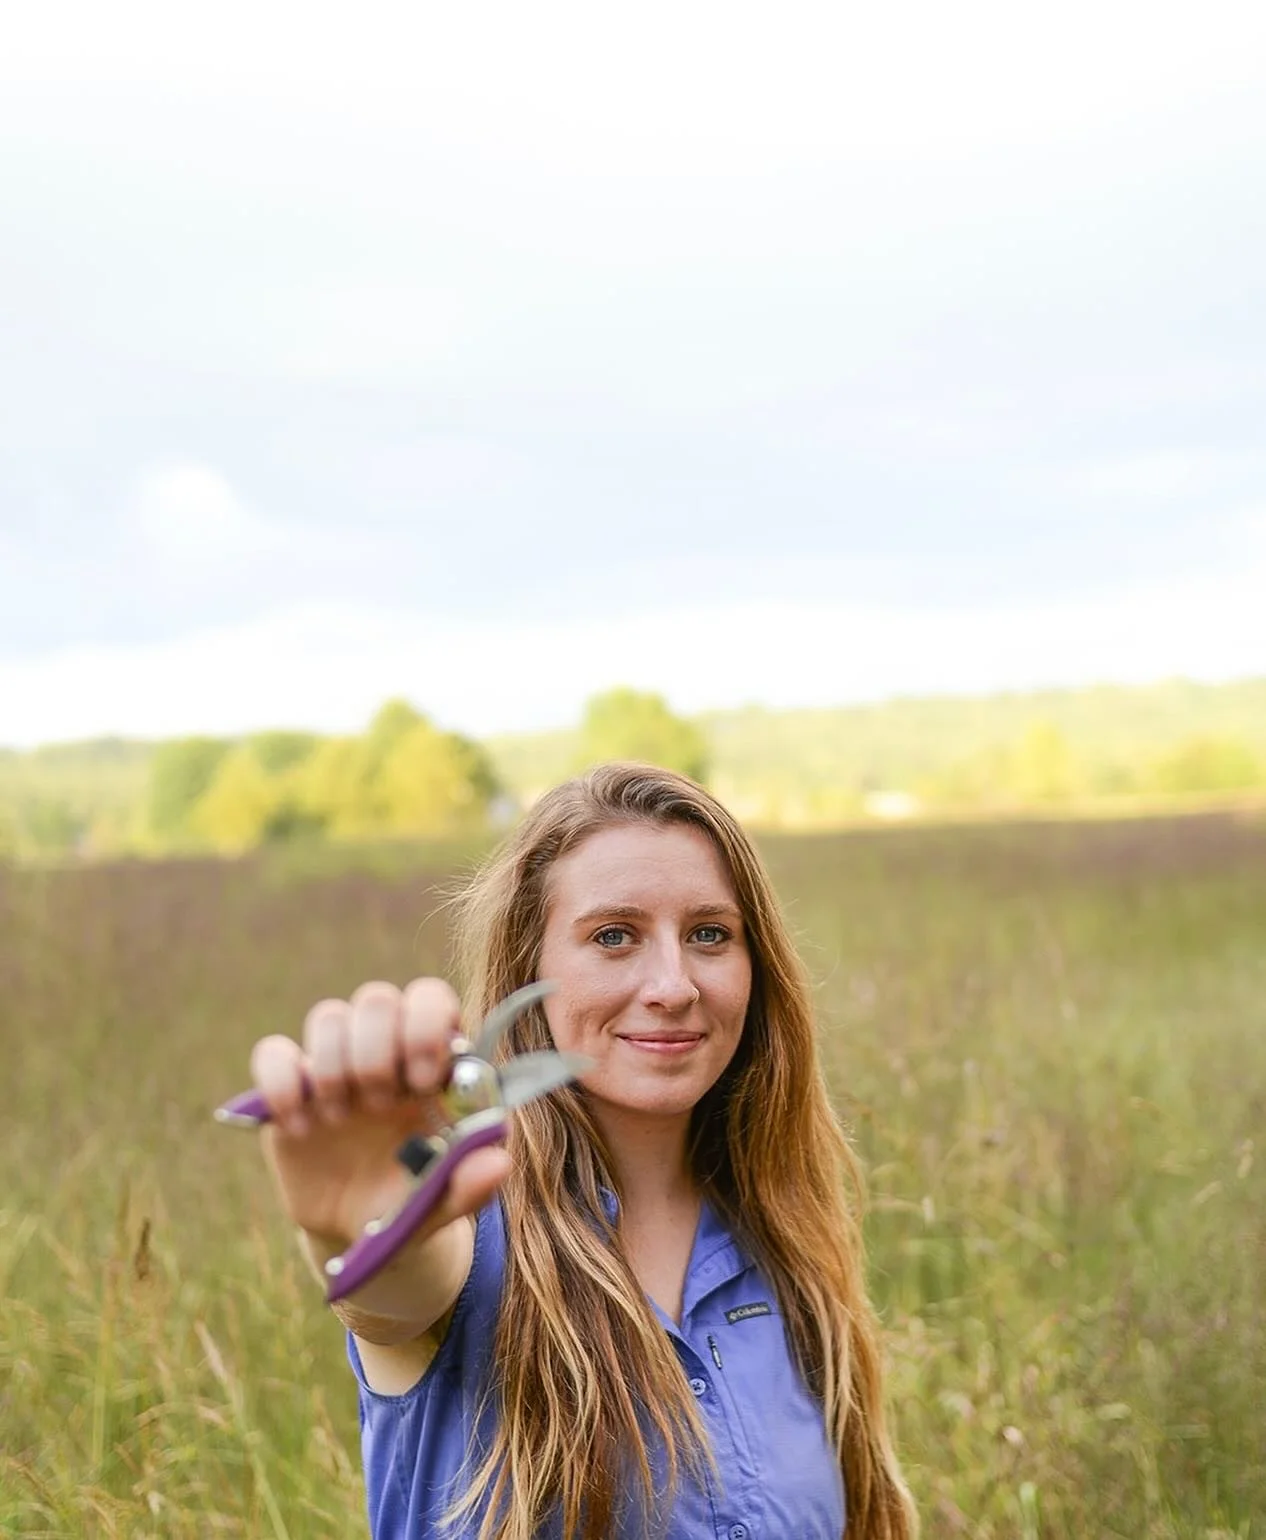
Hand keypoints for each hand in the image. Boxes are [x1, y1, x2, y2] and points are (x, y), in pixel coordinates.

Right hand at [247, 977, 512, 1255]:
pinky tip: (299, 1128)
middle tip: (380, 1105)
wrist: (360, 1234)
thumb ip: (472, 1184)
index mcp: (433, 1062)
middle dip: (377, 1050)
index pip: (431, 999)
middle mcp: (386, 1051)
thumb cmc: (415, 1201)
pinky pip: (272, 1053)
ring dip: (334, 1067)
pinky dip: (281, 1085)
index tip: (422, 1082)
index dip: (425, 1026)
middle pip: (377, 998)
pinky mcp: (290, 1088)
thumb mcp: (445, 1202)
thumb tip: (497, 1163)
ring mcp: (335, 1065)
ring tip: (341, 1120)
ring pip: (328, 1015)